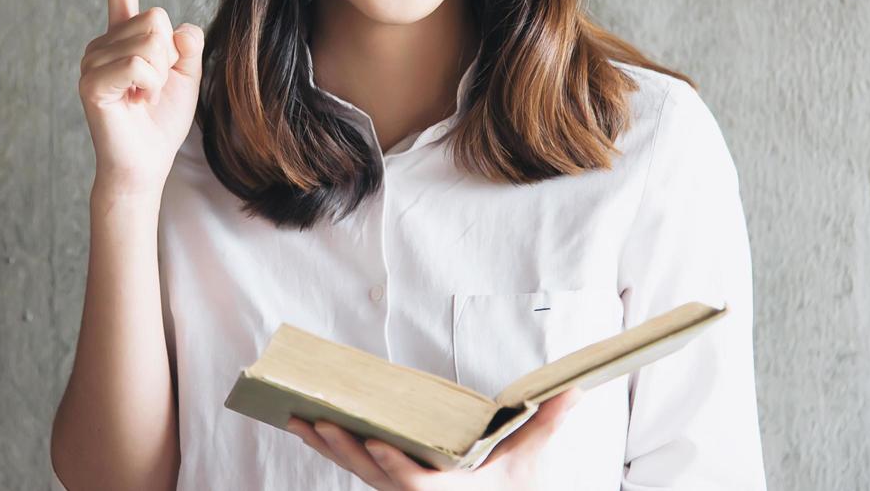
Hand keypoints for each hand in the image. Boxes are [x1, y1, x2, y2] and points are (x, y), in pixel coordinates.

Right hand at [78, 0, 204, 200]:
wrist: (146, 162)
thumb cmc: (162, 121)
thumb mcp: (188, 75)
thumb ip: (187, 44)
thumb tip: (175, 27)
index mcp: (125, 36)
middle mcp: (103, 42)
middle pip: (156, 18)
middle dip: (169, 57)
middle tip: (151, 88)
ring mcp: (92, 60)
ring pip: (151, 42)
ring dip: (159, 75)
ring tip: (140, 97)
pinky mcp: (91, 82)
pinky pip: (140, 64)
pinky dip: (148, 85)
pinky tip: (132, 102)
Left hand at [283, 388, 583, 489]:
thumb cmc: (515, 489)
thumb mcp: (532, 458)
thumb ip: (548, 423)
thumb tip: (575, 389)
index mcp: (450, 490)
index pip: (416, 483)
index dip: (394, 466)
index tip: (372, 444)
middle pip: (373, 473)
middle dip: (342, 447)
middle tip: (312, 418)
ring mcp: (401, 490)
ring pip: (357, 470)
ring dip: (326, 446)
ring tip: (295, 418)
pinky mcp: (391, 483)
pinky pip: (356, 466)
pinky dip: (332, 447)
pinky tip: (309, 427)